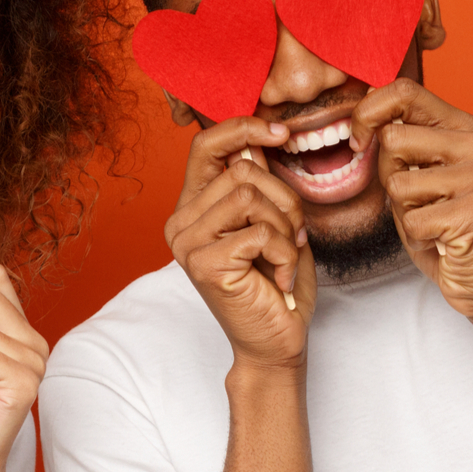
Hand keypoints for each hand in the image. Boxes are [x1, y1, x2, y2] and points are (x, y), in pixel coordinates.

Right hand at [163, 117, 315, 372]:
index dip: (243, 128)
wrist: (275, 343)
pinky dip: (285, 253)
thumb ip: (259, 185)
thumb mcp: (273, 222)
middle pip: (242, 171)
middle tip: (292, 237)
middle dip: (283, 200)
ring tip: (283, 257)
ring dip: (285, 227)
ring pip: (250, 196)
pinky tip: (278, 278)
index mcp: (193, 208)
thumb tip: (259, 141)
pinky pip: (260, 232)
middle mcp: (180, 223)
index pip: (205, 146)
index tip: (281, 131)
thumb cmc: (275, 285)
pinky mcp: (204, 264)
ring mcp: (187, 244)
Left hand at [348, 80, 472, 324]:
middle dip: (389, 177)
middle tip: (418, 202)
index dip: (367, 113)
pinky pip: (413, 220)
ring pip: (398, 183)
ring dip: (404, 213)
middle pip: (394, 139)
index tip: (358, 142)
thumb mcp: (418, 175)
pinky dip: (417, 238)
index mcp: (464, 127)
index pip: (405, 92)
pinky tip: (440, 240)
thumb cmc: (444, 228)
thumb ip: (401, 141)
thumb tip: (365, 101)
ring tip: (432, 222)